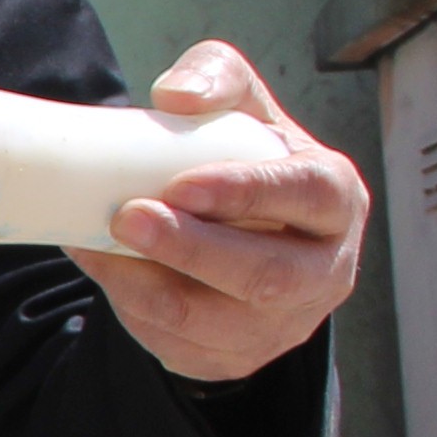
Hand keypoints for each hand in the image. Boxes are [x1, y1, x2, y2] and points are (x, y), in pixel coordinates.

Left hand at [77, 39, 369, 386]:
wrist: (232, 228)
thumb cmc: (243, 158)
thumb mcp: (242, 105)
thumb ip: (218, 78)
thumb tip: (176, 96)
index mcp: (336, 201)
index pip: (309, 196)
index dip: (248, 193)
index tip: (182, 185)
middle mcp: (324, 271)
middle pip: (268, 275)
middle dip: (191, 250)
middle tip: (127, 217)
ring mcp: (285, 325)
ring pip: (217, 323)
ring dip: (148, 286)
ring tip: (100, 244)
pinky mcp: (239, 358)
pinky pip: (183, 348)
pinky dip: (135, 311)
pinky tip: (107, 271)